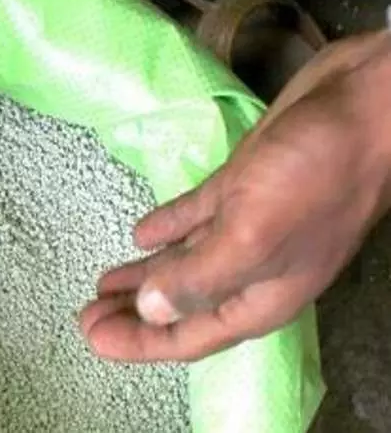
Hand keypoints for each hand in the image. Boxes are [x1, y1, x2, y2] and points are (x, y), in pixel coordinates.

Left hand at [80, 30, 390, 361]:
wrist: (362, 106)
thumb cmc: (313, 178)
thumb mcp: (253, 236)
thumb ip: (199, 277)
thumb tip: (150, 311)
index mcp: (258, 295)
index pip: (189, 335)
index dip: (140, 343)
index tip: (93, 337)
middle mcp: (250, 268)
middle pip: (181, 303)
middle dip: (134, 313)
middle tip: (86, 314)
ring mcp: (244, 224)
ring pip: (183, 262)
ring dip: (144, 274)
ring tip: (102, 284)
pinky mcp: (240, 186)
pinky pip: (194, 216)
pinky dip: (167, 227)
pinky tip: (139, 234)